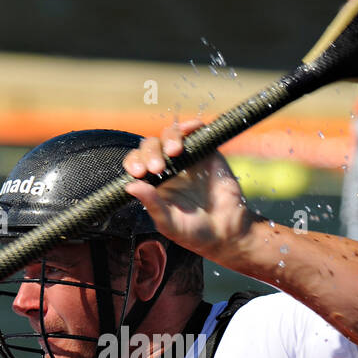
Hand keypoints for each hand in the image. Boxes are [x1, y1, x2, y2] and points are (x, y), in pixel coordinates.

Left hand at [123, 118, 254, 264]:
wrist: (227, 232)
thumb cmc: (194, 232)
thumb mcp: (168, 223)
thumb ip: (151, 204)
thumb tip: (130, 186)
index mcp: (153, 183)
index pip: (136, 163)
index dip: (134, 162)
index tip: (138, 172)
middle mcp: (168, 167)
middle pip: (151, 146)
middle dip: (150, 152)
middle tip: (157, 168)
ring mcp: (187, 158)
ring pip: (170, 135)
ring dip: (169, 139)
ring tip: (174, 152)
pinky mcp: (207, 151)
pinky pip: (196, 131)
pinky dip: (191, 125)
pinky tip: (189, 129)